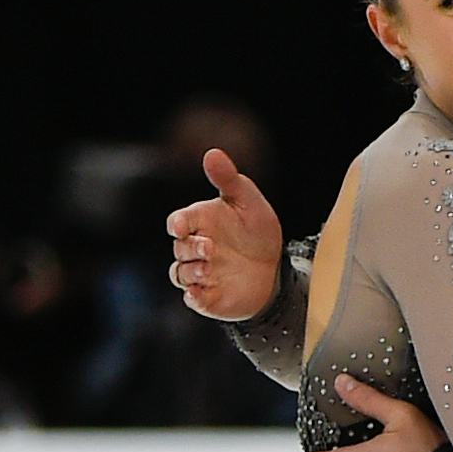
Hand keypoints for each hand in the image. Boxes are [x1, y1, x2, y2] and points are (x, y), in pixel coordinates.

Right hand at [167, 148, 284, 320]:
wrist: (274, 269)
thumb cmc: (257, 231)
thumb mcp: (248, 201)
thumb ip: (228, 179)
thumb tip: (212, 153)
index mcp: (200, 222)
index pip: (177, 222)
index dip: (178, 224)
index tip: (183, 226)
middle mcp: (195, 248)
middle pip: (180, 248)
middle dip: (192, 248)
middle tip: (211, 248)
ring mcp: (199, 273)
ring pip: (180, 273)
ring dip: (190, 272)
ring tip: (209, 269)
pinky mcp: (206, 297)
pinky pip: (192, 298)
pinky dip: (193, 296)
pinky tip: (199, 293)